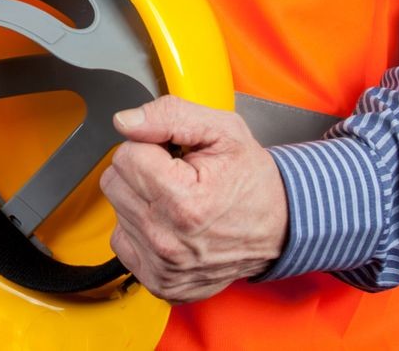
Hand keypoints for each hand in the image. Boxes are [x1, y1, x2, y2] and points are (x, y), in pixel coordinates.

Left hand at [99, 95, 288, 301]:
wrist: (283, 227)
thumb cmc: (254, 182)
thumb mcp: (224, 131)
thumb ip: (169, 116)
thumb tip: (125, 121)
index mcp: (184, 202)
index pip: (126, 155)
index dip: (151, 148)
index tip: (176, 157)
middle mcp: (168, 240)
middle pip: (114, 181)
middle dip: (142, 171)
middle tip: (177, 176)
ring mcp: (163, 266)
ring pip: (117, 208)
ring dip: (142, 198)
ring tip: (178, 199)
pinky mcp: (160, 281)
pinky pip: (121, 240)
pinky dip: (139, 228)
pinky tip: (168, 222)